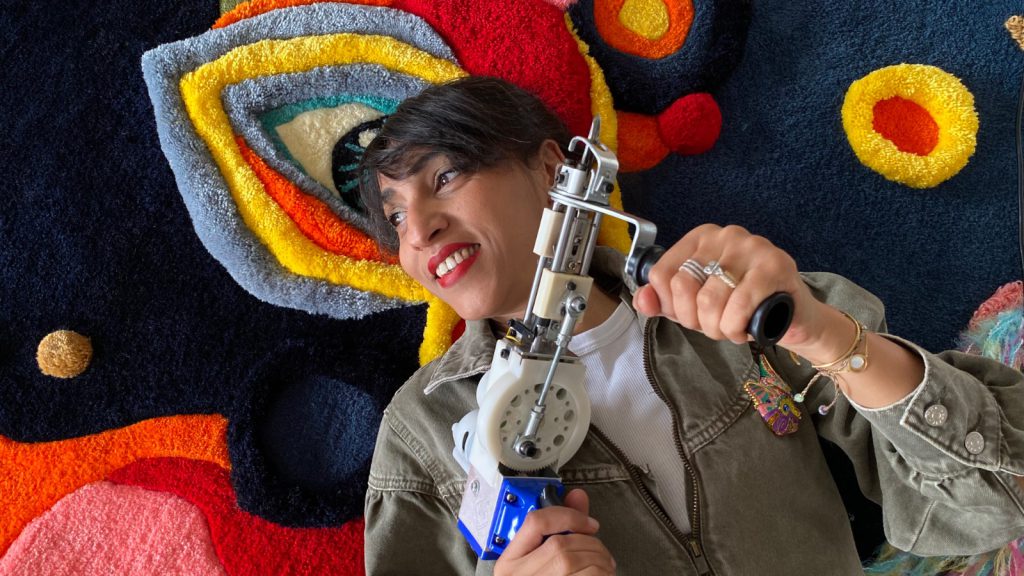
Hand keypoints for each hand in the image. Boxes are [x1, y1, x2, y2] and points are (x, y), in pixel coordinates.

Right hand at [494, 488, 615, 575]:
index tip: (588, 522)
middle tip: (599, 552)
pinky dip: (603, 573)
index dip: (567, 515)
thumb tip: (578, 496)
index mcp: (509, 564)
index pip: (535, 521)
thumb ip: (560, 528)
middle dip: (590, 543)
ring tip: (603, 566)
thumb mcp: (544, 561)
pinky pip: (590, 575)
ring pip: (576, 559)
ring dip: (600, 559)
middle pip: (561, 543)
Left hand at [632, 224, 828, 350]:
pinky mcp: (775, 265)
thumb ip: (665, 301)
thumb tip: (642, 300)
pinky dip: (736, 328)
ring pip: (710, 300)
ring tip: (733, 328)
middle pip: (684, 286)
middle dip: (696, 320)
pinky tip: (746, 329)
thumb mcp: (695, 305)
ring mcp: (752, 246)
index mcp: (700, 237)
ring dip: (719, 328)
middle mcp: (725, 234)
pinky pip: (738, 306)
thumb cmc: (742, 307)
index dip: (671, 306)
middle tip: (716, 325)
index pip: (661, 274)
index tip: (691, 315)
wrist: (793, 319)